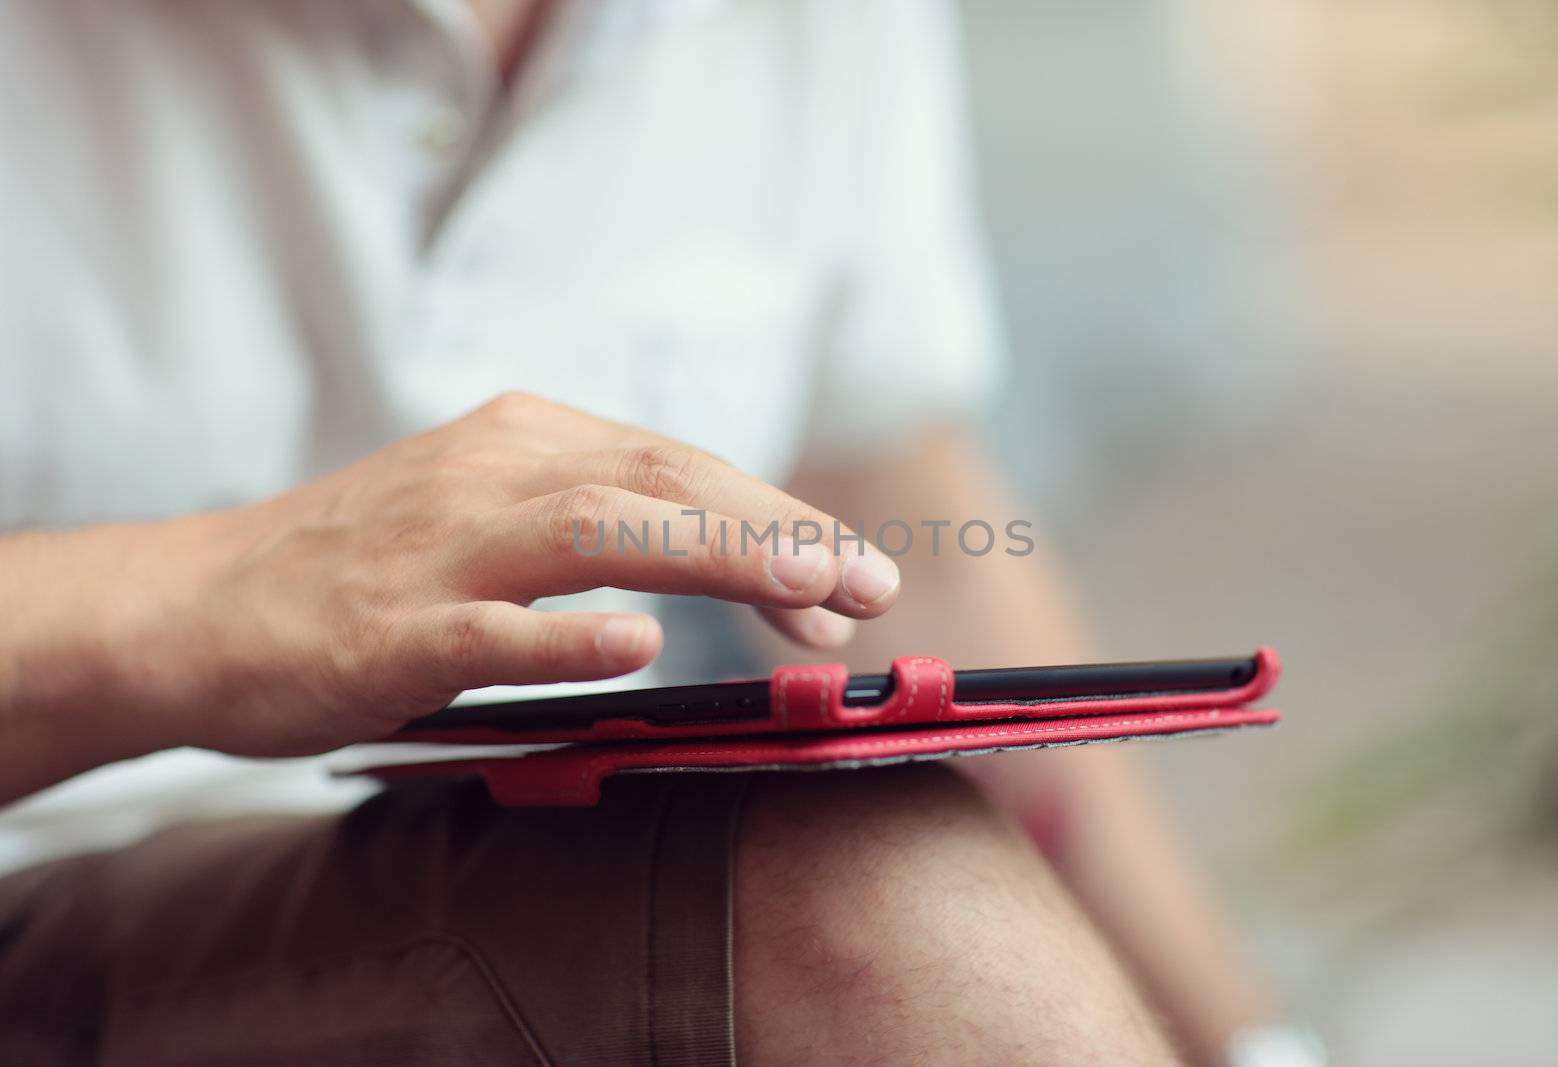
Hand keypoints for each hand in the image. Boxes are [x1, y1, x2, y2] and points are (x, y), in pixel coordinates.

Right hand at [1, 393, 900, 780]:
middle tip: (870, 586)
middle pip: (661, 483)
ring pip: (596, 532)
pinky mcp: (386, 625)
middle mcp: (492, 472)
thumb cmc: (362, 571)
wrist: (192, 607)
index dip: (777, 519)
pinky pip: (487, 627)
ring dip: (713, 556)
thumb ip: (599, 532)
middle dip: (777, 532)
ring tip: (805, 589)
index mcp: (524, 441)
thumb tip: (737, 568)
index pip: (680, 467)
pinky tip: (638, 642)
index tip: (852, 576)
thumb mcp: (487, 517)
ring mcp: (438, 547)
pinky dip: (564, 632)